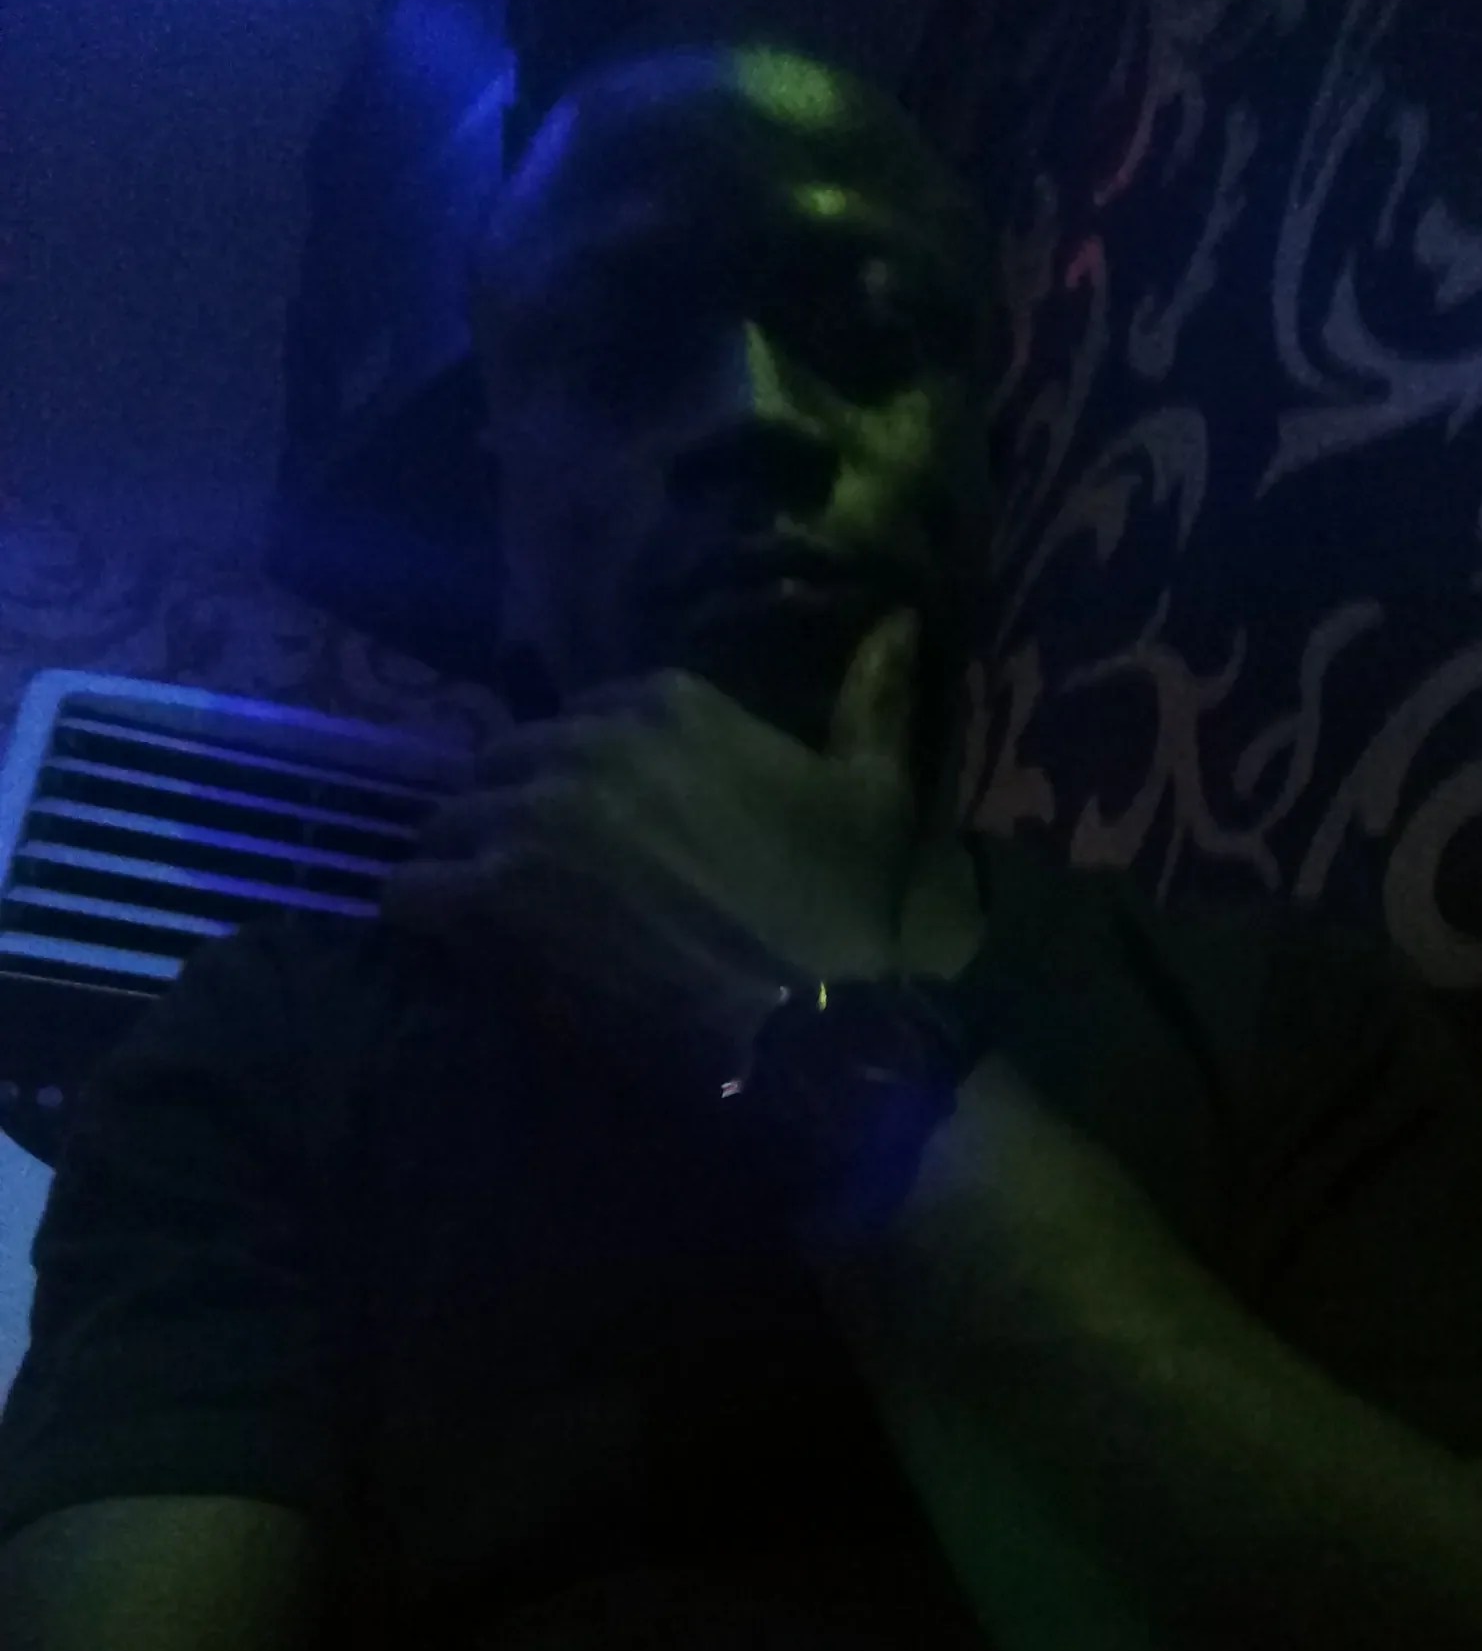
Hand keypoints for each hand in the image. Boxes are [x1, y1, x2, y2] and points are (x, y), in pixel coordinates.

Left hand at [380, 606, 923, 1093]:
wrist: (822, 1023)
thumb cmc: (855, 914)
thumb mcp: (876, 790)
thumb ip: (870, 704)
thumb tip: (897, 628)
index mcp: (666, 705)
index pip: (573, 722)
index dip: (573, 782)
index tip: (591, 833)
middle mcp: (588, 743)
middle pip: (498, 768)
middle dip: (509, 818)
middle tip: (533, 883)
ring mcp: (532, 816)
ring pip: (448, 826)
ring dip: (463, 869)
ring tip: (485, 924)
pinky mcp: (494, 895)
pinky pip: (415, 893)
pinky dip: (426, 920)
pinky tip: (450, 953)